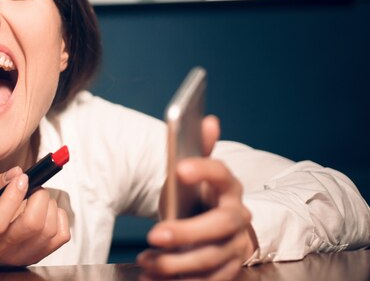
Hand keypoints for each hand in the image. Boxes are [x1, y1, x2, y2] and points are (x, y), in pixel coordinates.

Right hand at [0, 166, 70, 267]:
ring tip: (38, 199)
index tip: (21, 177)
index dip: (15, 193)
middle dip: (38, 196)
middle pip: (32, 224)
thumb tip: (17, 172)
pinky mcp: (38, 255)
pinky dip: (60, 218)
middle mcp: (4, 249)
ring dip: (50, 206)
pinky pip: (61, 236)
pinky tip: (47, 212)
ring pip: (49, 229)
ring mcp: (23, 255)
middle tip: (33, 188)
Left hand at [138, 116, 256, 279]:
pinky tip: (156, 276)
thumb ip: (197, 150)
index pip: (220, 173)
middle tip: (155, 235)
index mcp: (228, 186)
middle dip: (187, 232)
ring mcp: (236, 245)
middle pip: (218, 225)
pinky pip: (209, 280)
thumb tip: (208, 120)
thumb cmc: (197, 197)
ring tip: (148, 261)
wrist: (213, 228)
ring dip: (177, 263)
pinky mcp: (230, 269)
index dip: (202, 169)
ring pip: (211, 258)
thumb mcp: (193, 174)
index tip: (178, 168)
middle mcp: (238, 216)